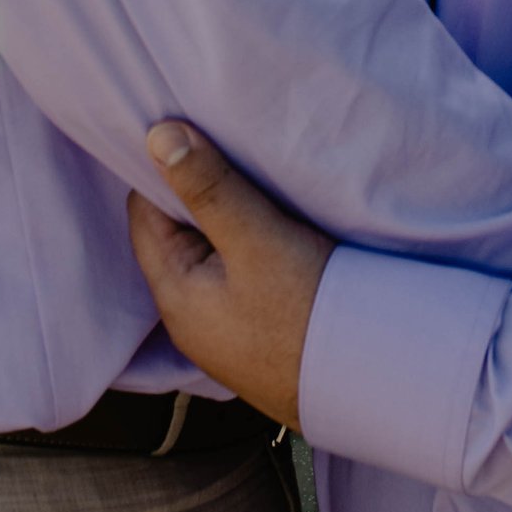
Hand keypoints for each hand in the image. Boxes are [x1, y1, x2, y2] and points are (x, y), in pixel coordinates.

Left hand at [127, 123, 335, 429]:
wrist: (365, 383)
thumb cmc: (305, 313)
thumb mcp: (256, 240)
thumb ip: (209, 188)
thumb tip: (156, 134)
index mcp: (174, 293)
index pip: (146, 212)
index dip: (163, 167)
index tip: (193, 129)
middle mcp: (189, 316)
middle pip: (177, 233)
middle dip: (196, 189)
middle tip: (226, 144)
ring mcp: (223, 328)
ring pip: (210, 253)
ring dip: (225, 218)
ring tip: (253, 180)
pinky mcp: (254, 332)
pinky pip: (236, 273)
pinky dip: (247, 245)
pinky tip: (275, 228)